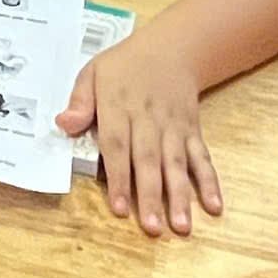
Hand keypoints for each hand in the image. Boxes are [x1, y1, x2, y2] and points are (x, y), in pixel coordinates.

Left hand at [57, 34, 221, 236]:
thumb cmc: (125, 66)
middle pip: (149, 160)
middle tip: (152, 228)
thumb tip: (63, 125)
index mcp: (119, 105)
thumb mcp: (93, 72)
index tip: (119, 208)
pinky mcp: (193, 130)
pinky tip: (214, 206)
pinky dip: (209, 181)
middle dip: (151, 195)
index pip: (117, 145)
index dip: (118, 177)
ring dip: (180, 195)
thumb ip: (79, 101)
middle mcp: (148, 118)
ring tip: (181, 225)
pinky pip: (202, 157)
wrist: (172, 48)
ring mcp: (174, 126)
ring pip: (176, 163)